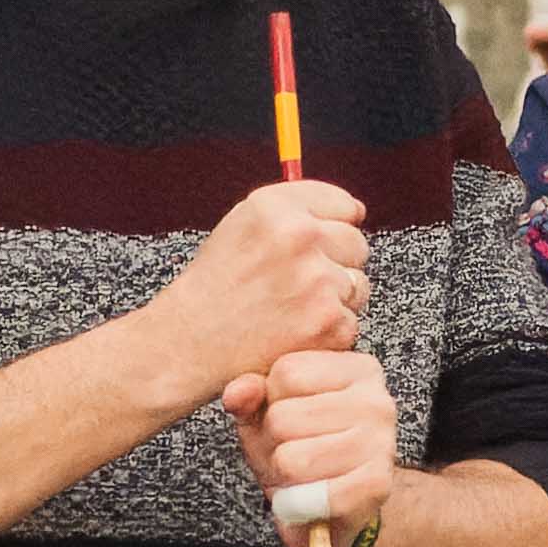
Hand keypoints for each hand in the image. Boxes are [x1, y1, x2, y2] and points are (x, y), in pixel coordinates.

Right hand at [130, 174, 370, 418]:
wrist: (189, 342)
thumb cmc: (215, 286)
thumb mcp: (242, 225)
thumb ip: (296, 210)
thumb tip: (356, 210)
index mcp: (276, 207)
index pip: (342, 204)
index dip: (333, 227)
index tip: (316, 244)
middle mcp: (299, 237)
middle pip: (356, 243)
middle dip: (335, 263)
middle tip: (295, 284)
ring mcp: (317, 281)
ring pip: (358, 284)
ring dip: (334, 299)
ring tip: (291, 309)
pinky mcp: (329, 323)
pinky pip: (351, 321)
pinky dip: (328, 333)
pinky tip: (293, 332)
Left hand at [220, 345, 403, 546]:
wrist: (334, 508)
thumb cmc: (302, 450)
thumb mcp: (266, 415)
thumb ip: (249, 396)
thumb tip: (237, 393)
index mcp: (355, 368)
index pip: (287, 372)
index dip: (270, 402)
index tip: (288, 418)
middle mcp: (376, 400)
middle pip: (284, 418)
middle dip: (273, 444)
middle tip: (290, 455)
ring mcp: (382, 441)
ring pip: (294, 460)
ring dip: (283, 477)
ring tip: (299, 477)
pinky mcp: (379, 483)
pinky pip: (319, 495)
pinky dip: (300, 506)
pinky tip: (306, 501)